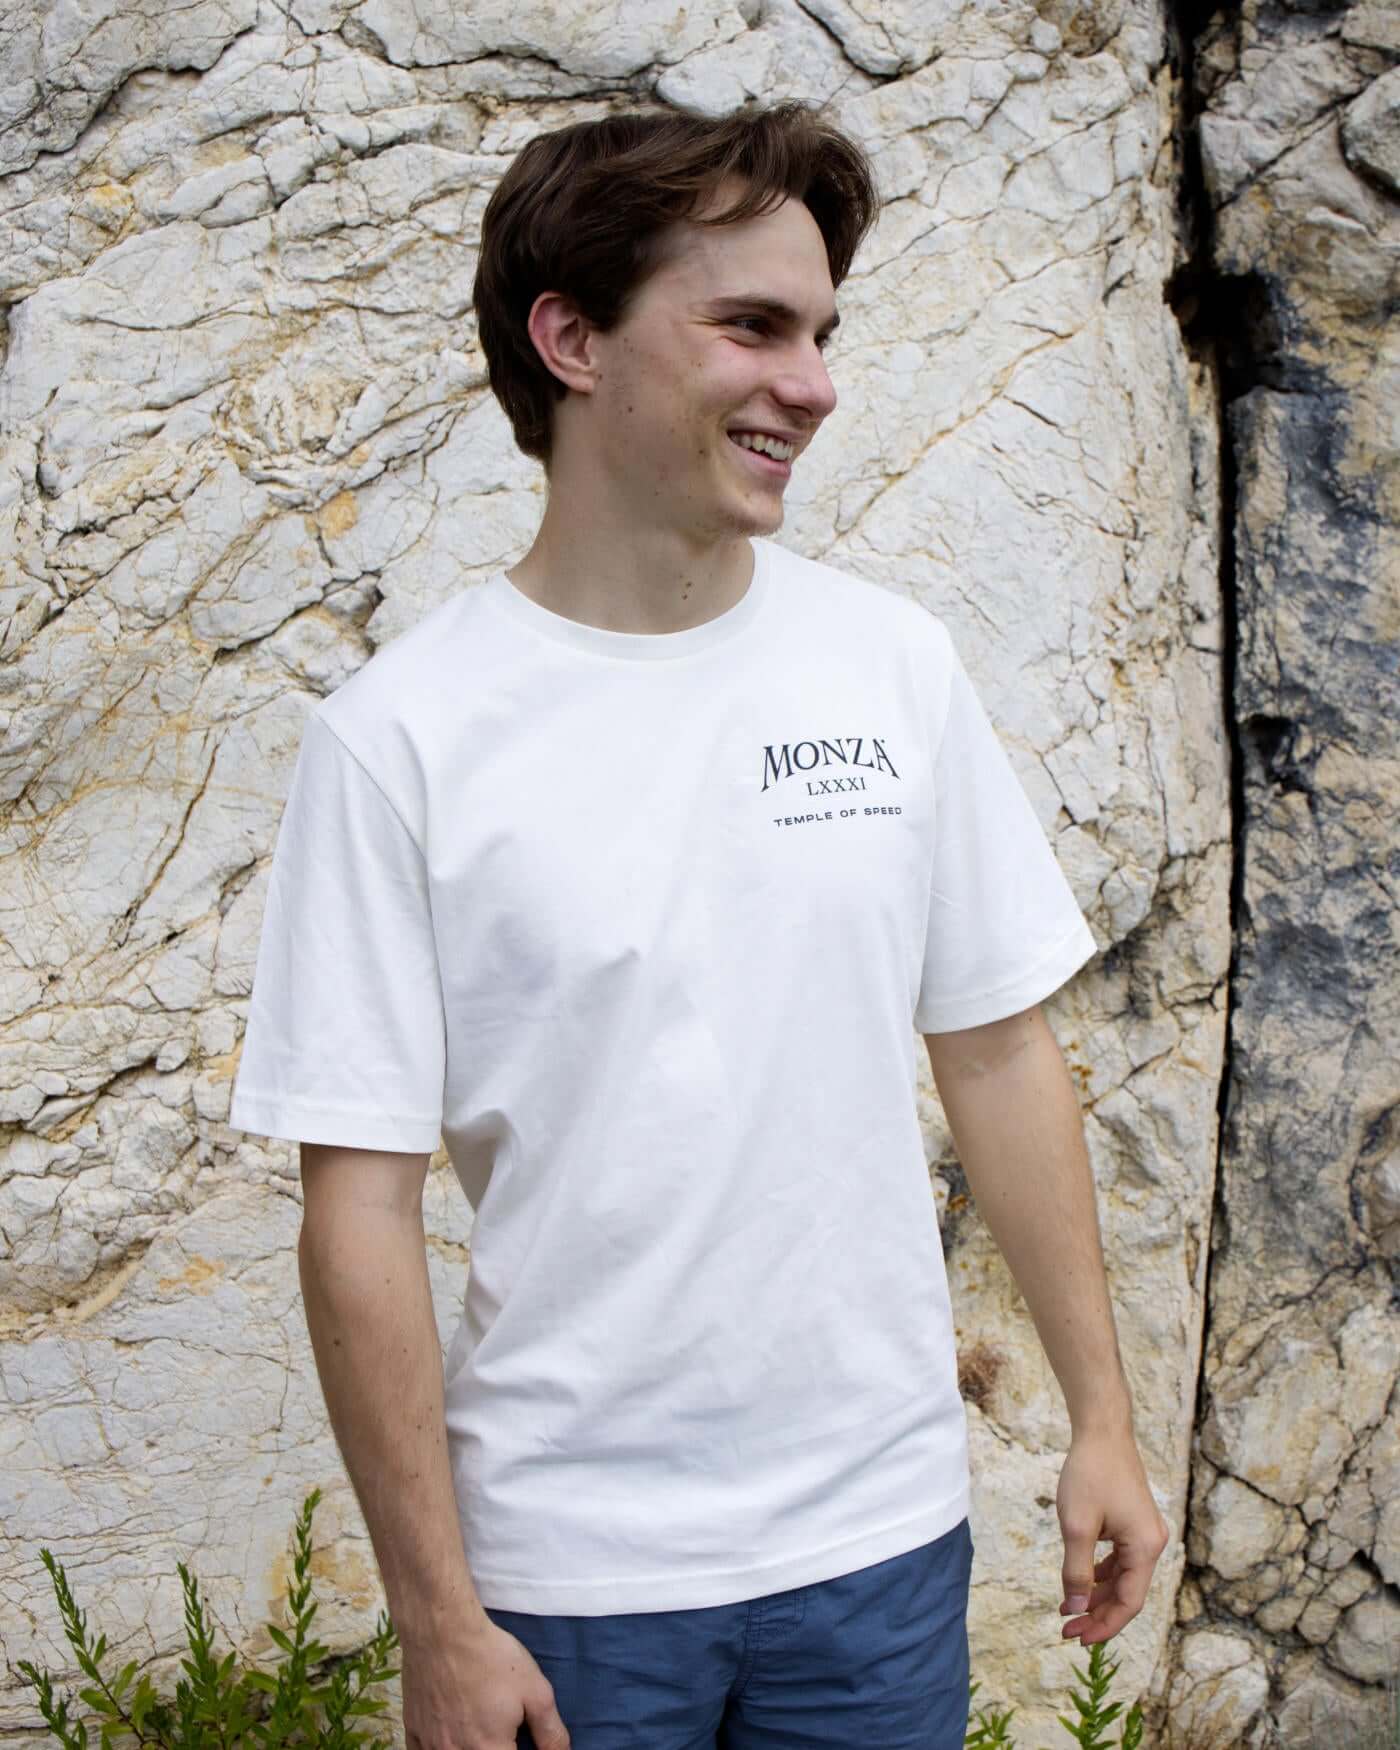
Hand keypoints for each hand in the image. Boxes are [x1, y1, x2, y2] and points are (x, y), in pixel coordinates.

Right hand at [402, 1614, 570, 1749]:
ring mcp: (431, 1746)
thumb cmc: (491, 1657)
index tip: (518, 1740)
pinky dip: (438, 1749)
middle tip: (501, 1732)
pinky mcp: (412, 1732)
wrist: (442, 1630)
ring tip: (477, 1731)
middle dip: (493, 1747)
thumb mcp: (535, 1691)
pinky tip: (450, 1737)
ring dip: (466, 1748)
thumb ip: (550, 1732)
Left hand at [1055, 1425, 1169, 1645]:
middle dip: (1097, 1612)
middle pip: (1127, 1593)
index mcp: (1145, 1548)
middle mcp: (1152, 1543)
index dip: (1103, 1625)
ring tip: (1067, 1606)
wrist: (1102, 1431)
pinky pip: (1120, 1559)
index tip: (1076, 1638)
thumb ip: (1077, 1570)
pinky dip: (1101, 1572)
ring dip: (1097, 1594)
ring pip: (1123, 1577)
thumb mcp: (1076, 1525)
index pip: (1128, 1603)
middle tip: (1066, 1627)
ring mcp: (1145, 1532)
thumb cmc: (1089, 1473)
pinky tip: (1081, 1579)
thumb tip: (1076, 1607)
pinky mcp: (1134, 1522)